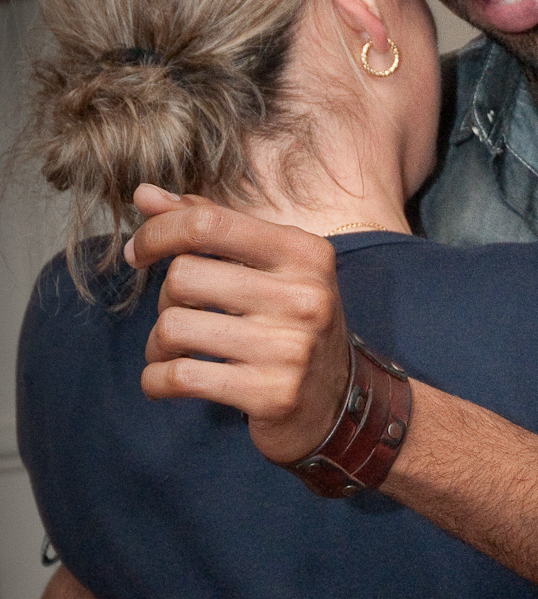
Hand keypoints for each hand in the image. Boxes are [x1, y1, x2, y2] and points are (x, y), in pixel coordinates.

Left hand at [127, 185, 351, 463]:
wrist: (338, 402)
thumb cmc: (289, 324)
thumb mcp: (268, 267)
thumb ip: (210, 227)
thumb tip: (145, 195)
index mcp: (304, 253)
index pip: (209, 223)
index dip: (157, 233)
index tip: (138, 252)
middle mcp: (305, 296)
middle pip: (184, 276)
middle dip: (165, 299)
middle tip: (179, 316)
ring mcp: (291, 348)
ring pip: (174, 328)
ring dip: (157, 344)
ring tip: (172, 353)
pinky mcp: (273, 395)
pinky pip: (181, 378)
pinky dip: (155, 381)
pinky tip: (163, 382)